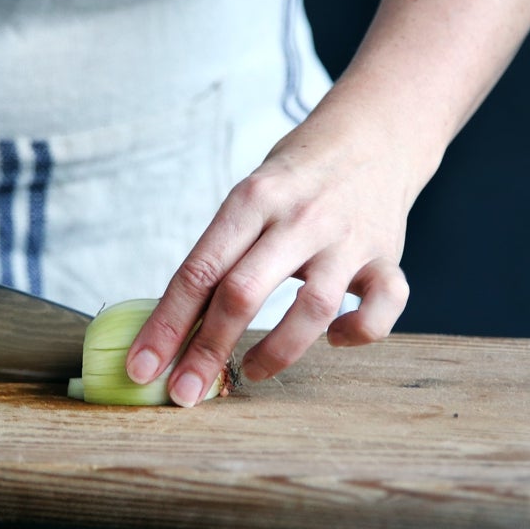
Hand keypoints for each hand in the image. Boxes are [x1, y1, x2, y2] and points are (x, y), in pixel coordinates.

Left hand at [126, 96, 417, 406]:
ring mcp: (346, 238)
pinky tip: (335, 338)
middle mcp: (298, 217)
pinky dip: (359, 332)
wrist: (374, 134)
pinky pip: (383, 306)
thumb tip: (172, 328)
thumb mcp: (249, 198)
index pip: (198, 271)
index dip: (166, 325)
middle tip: (184, 394)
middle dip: (206, 351)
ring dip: (275, 352)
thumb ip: (221, 253)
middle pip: (242, 293)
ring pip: (310, 309)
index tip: (142, 367)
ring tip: (250, 372)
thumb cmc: (294, 179)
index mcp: (251, 199)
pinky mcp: (387, 255)